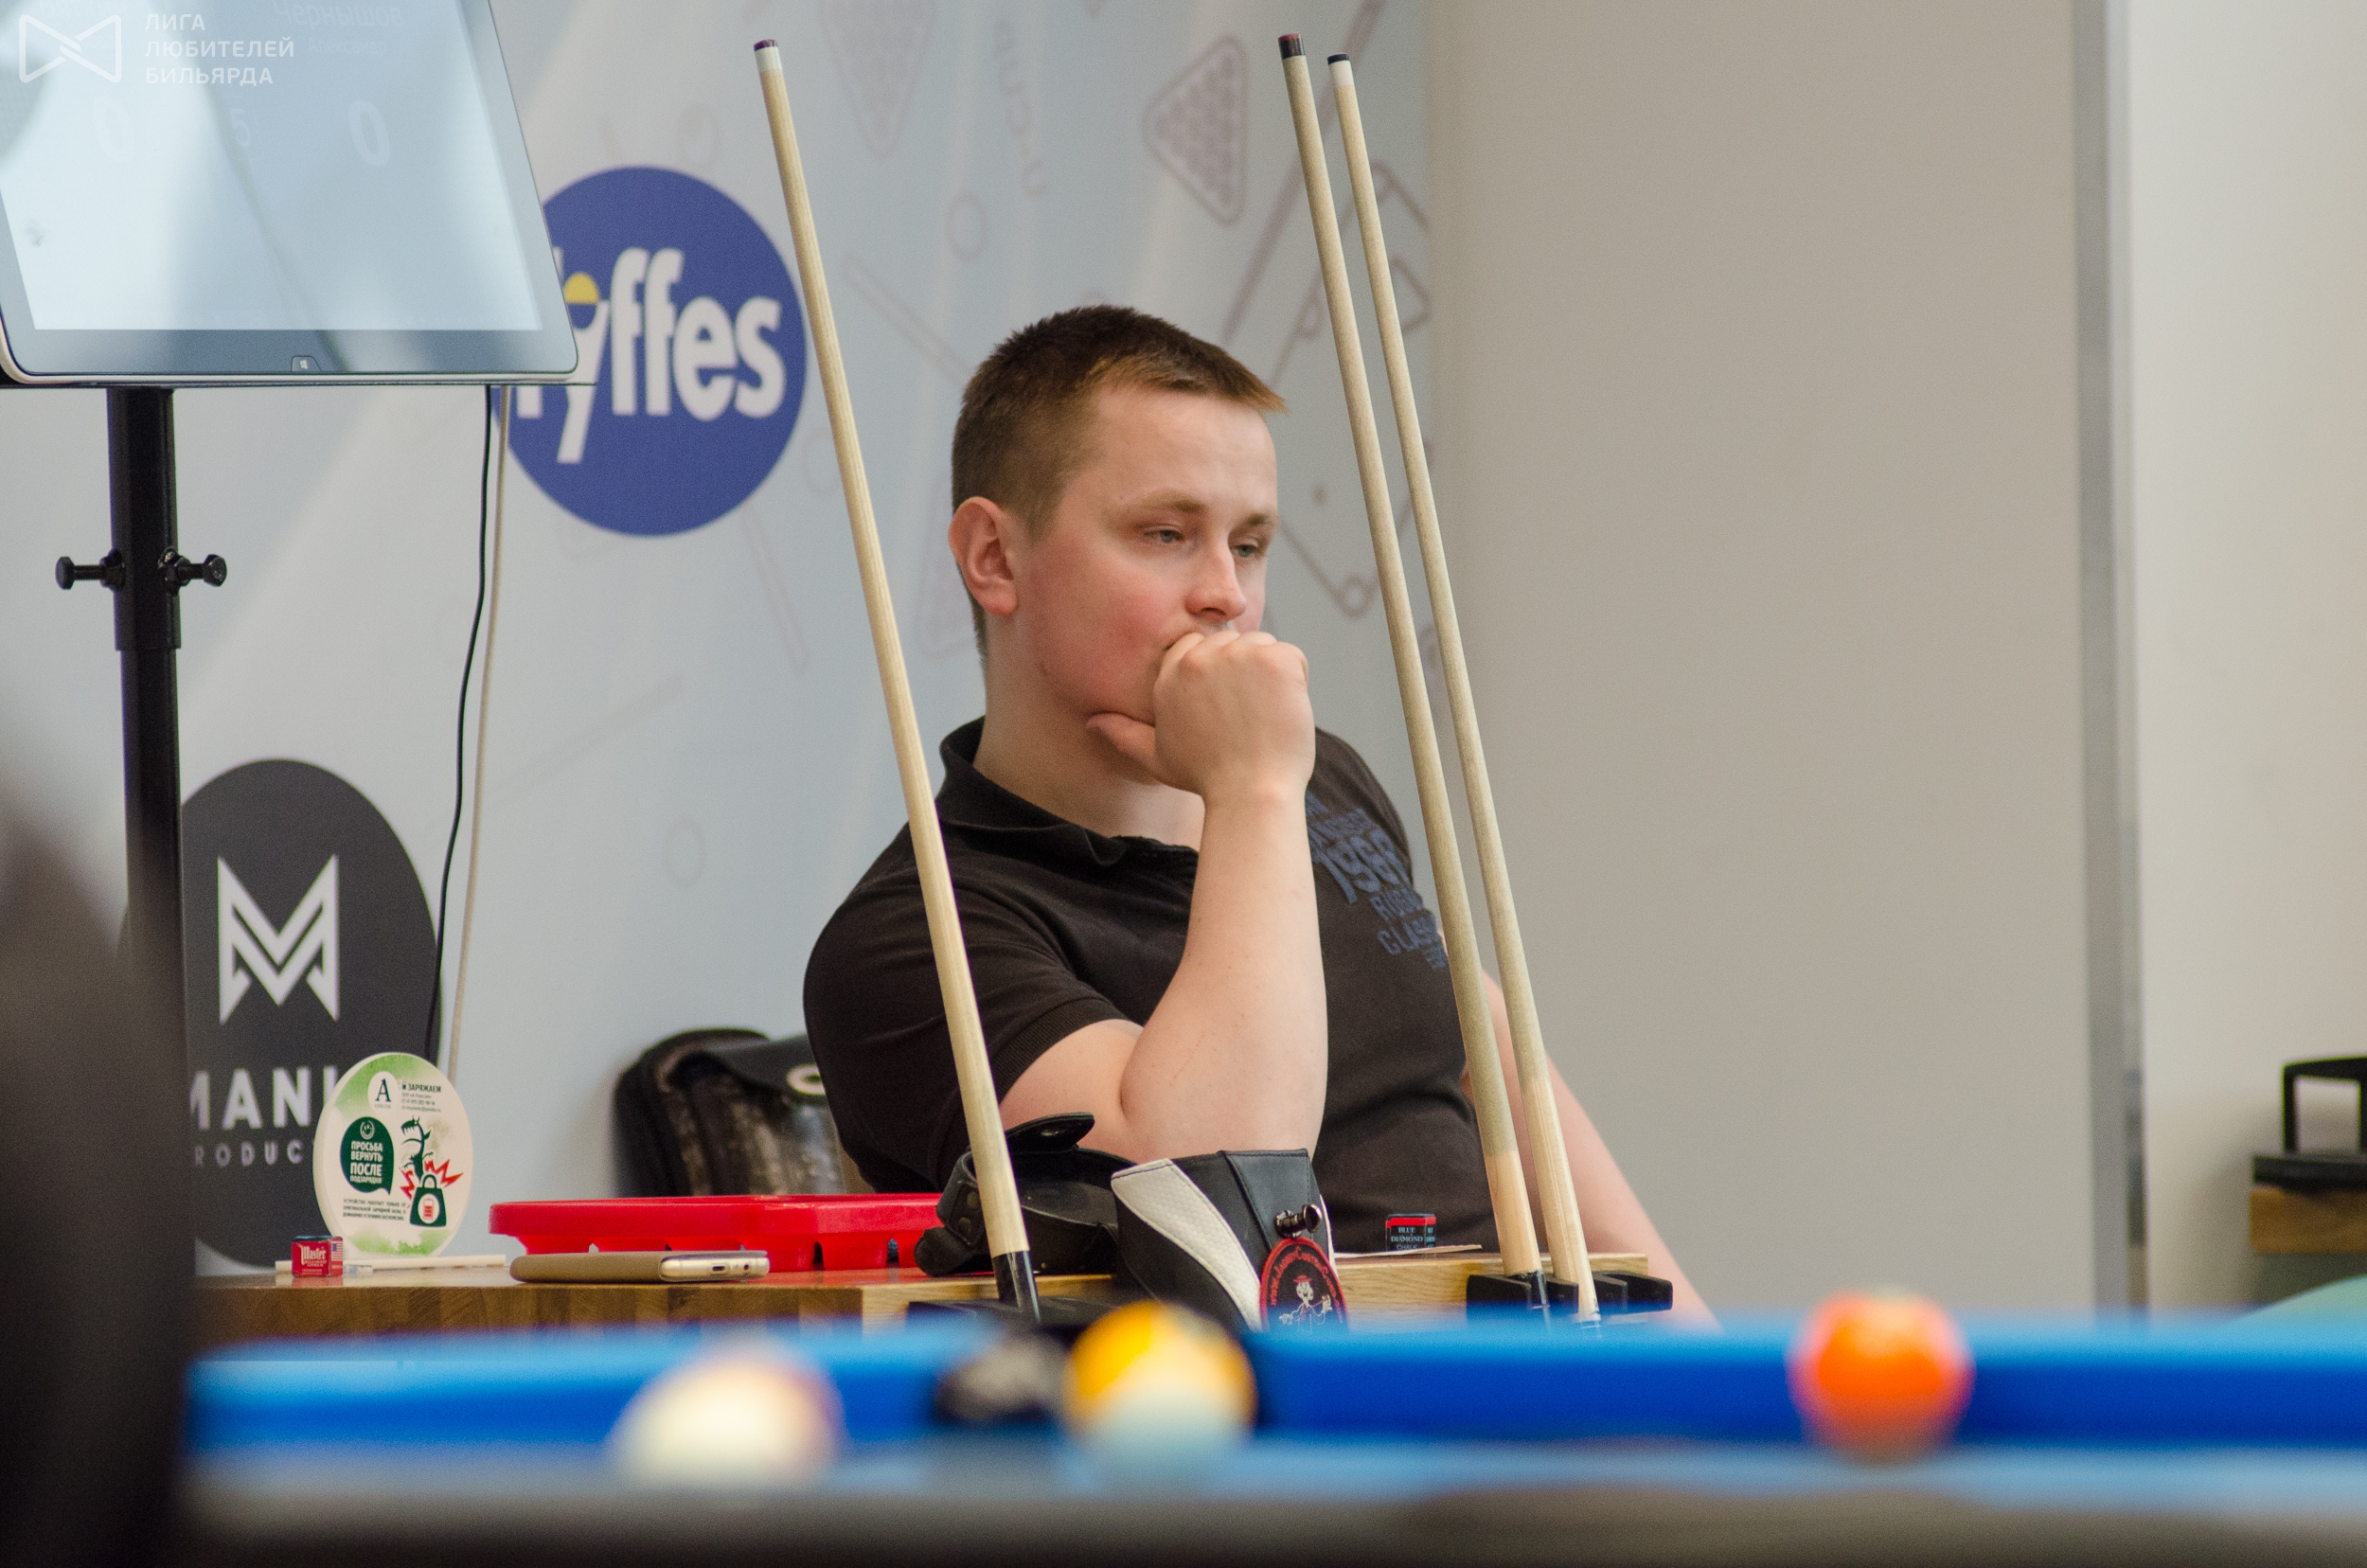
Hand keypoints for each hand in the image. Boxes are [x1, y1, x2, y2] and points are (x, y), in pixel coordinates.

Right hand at [1087, 629, 1313, 806]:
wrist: (1251, 793)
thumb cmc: (1207, 779)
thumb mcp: (1157, 758)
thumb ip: (1124, 735)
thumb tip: (1092, 724)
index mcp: (1171, 674)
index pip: (1199, 645)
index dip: (1218, 672)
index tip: (1227, 705)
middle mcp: (1200, 658)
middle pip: (1233, 641)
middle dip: (1245, 672)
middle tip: (1248, 717)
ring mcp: (1238, 656)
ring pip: (1263, 645)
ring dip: (1271, 675)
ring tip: (1265, 717)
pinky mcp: (1274, 660)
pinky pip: (1293, 655)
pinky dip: (1297, 681)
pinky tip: (1284, 712)